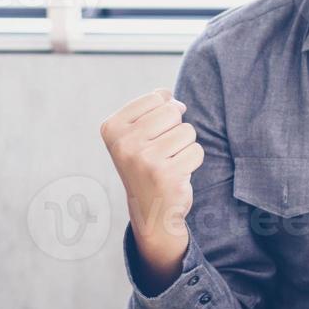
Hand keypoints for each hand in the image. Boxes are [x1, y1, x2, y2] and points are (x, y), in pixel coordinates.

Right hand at [99, 89, 203, 286]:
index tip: (150, 136)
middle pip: (172, 112)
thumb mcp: (138, 133)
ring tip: (169, 162)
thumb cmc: (146, 164)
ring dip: (184, 146)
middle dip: (175, 128)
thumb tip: (175, 101)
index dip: (162, 114)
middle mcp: (125, 143)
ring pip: (187, 131)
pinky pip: (196, 151)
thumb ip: (154, 107)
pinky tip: (177, 173)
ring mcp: (145, 160)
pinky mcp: (167, 175)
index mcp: (112, 128)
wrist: (150, 210)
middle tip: (162, 150)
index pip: (155, 98)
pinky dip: (192, 161)